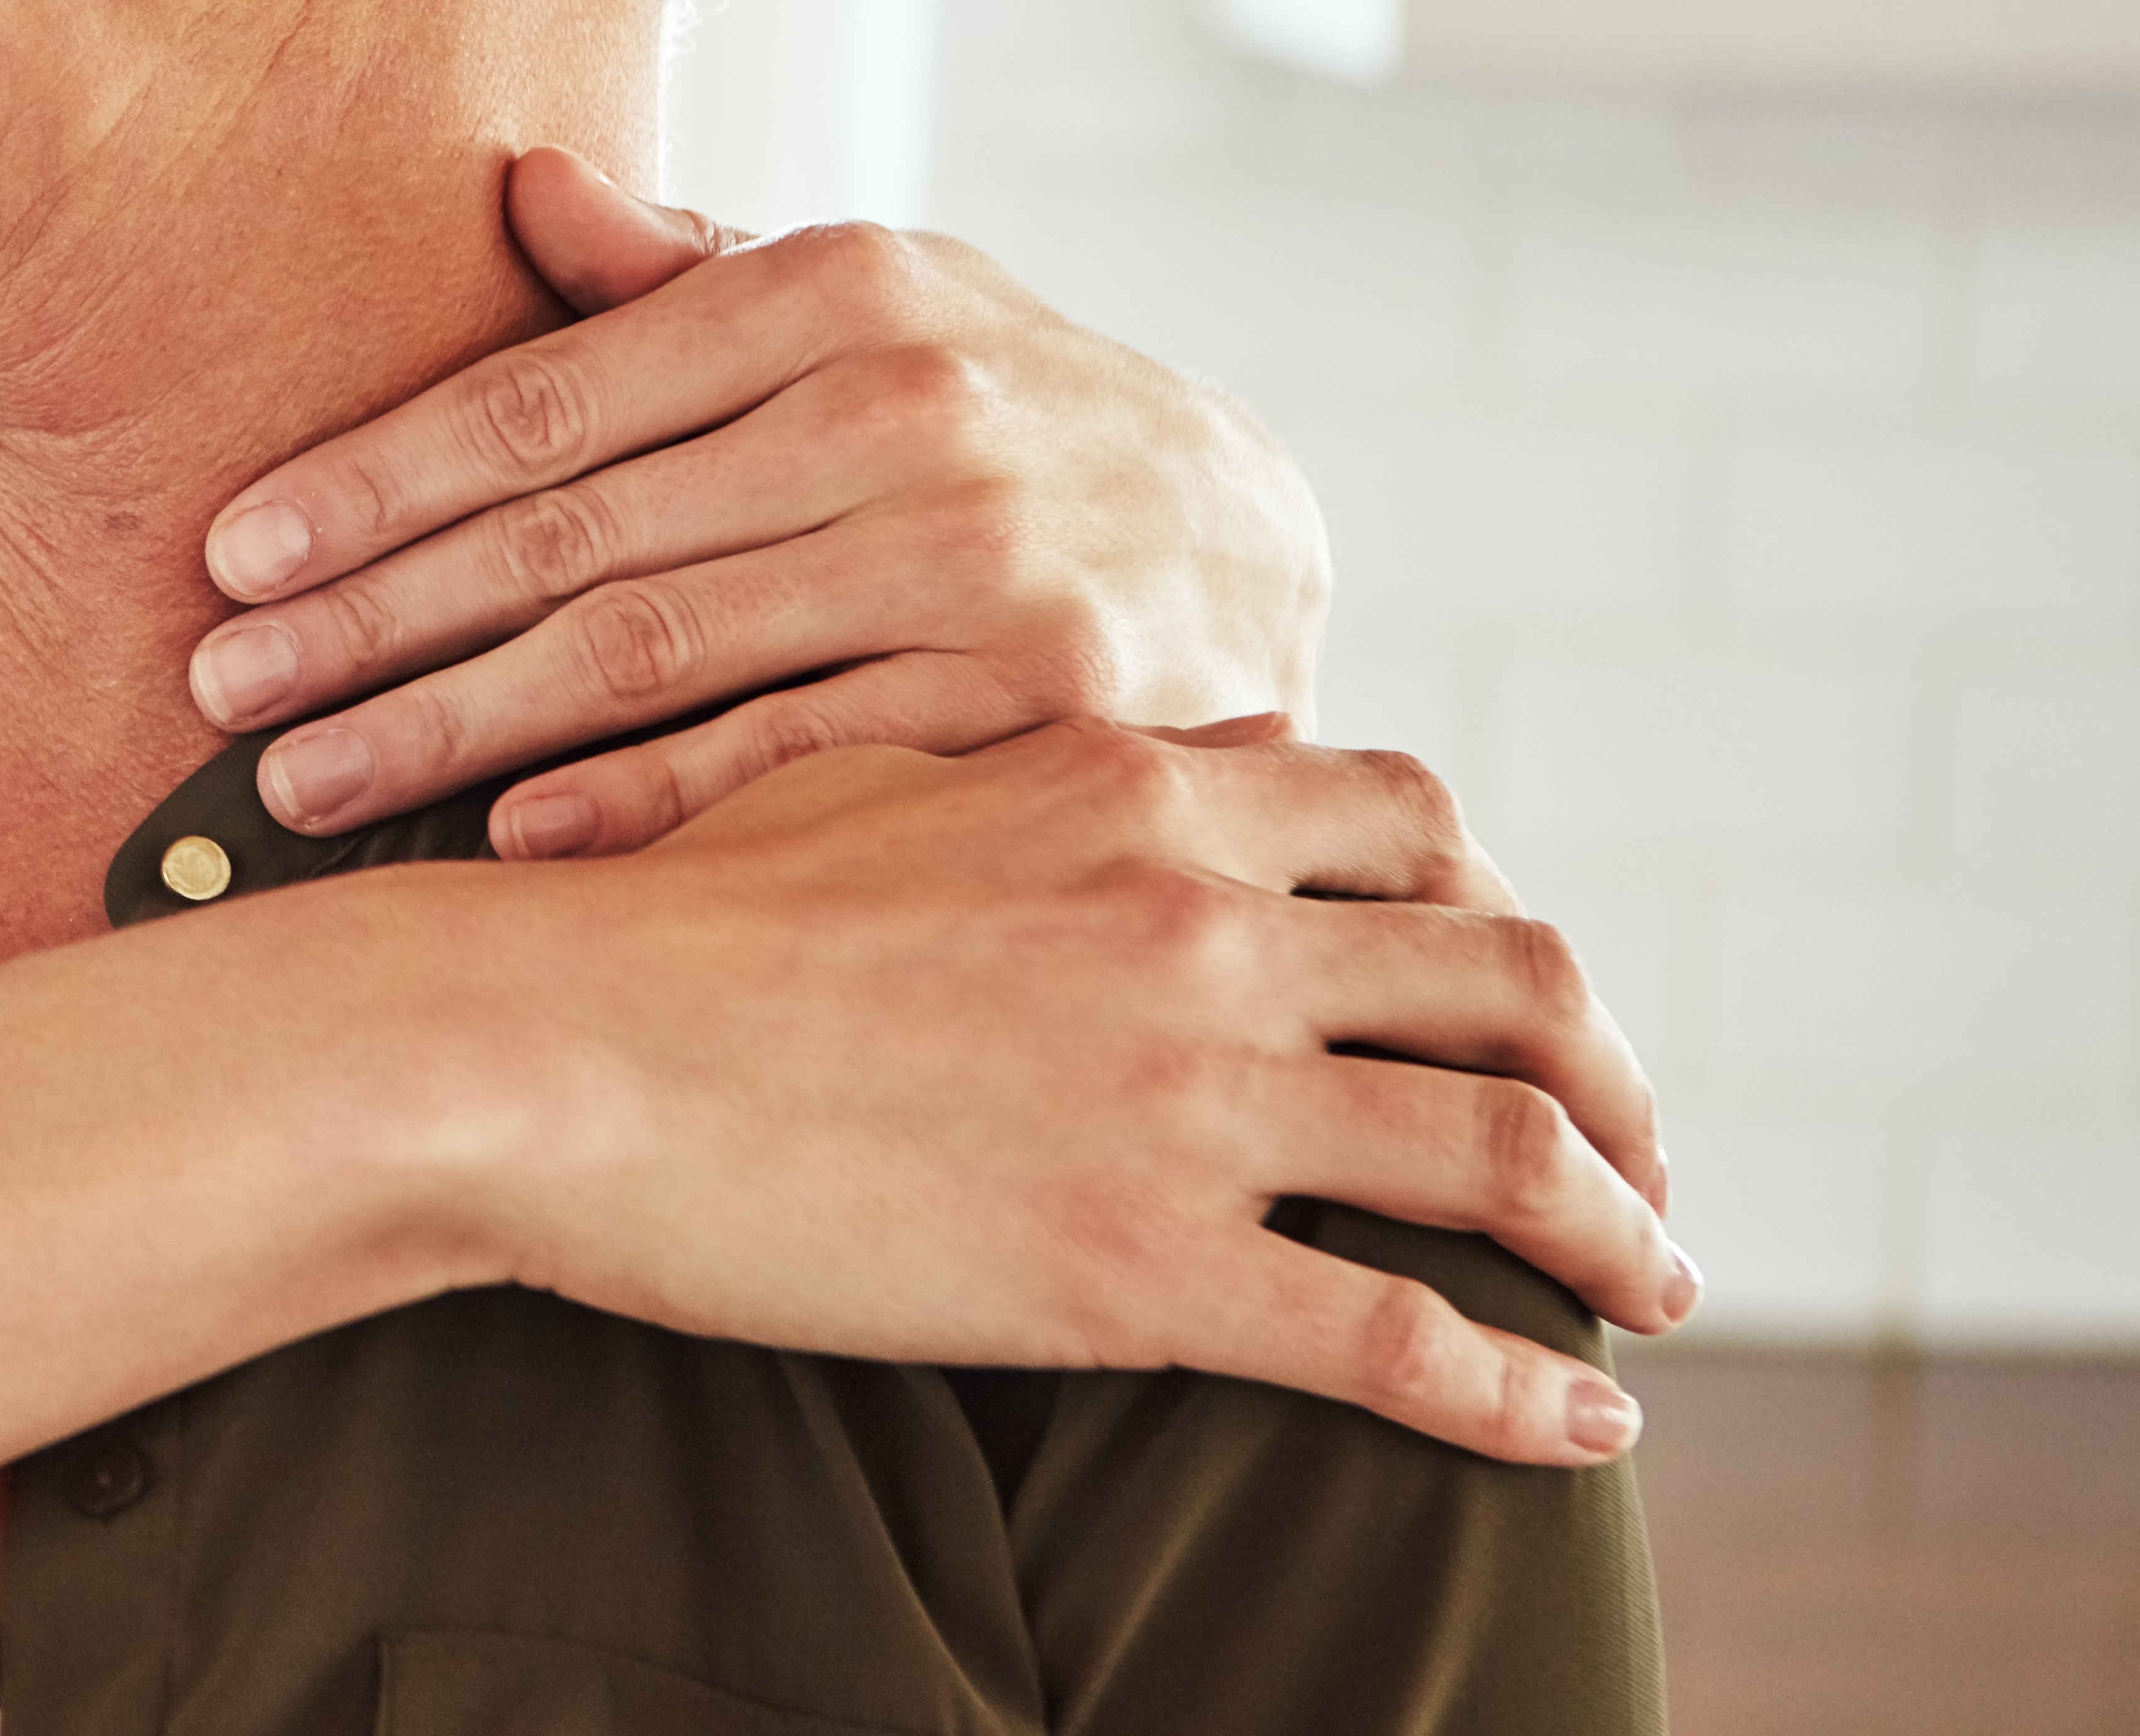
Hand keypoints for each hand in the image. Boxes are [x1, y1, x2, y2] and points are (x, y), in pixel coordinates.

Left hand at [189, 151, 1326, 844]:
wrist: (1254, 535)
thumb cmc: (993, 410)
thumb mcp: (864, 301)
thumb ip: (683, 264)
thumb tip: (523, 182)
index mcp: (837, 288)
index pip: (545, 395)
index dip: (371, 480)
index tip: (229, 555)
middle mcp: (907, 411)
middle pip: (574, 537)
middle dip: (372, 621)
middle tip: (220, 688)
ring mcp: (979, 563)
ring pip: (657, 660)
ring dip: (457, 730)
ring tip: (302, 785)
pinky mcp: (1037, 708)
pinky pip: (794, 766)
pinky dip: (645, 810)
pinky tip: (511, 844)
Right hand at [464, 717, 1691, 1464]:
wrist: (542, 1044)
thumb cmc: (661, 915)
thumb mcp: (862, 772)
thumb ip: (1023, 764)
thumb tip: (1129, 759)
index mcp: (1133, 796)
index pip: (1416, 820)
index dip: (1502, 901)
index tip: (1520, 984)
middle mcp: (1195, 928)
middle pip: (1511, 975)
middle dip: (1613, 1072)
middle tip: (1634, 1151)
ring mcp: (1178, 1104)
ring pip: (1503, 1156)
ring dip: (1619, 1232)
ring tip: (1652, 1287)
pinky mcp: (1136, 1270)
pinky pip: (1403, 1343)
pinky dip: (1525, 1398)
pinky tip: (1581, 1435)